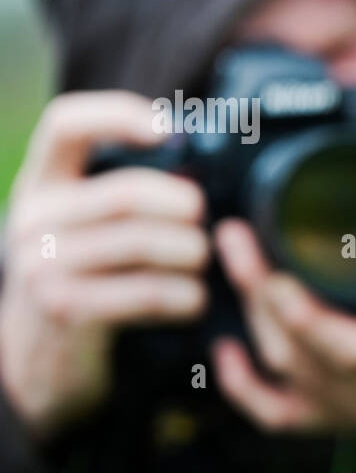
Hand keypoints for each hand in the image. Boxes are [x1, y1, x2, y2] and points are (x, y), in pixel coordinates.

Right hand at [0, 92, 207, 435]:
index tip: (168, 128)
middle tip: (204, 221)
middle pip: (129, 192)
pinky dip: (185, 296)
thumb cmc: (89, 277)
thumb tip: (202, 160)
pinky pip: (147, 292)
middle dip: (185, 206)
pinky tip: (193, 300)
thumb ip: (127, 193)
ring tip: (201, 262)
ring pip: (144, 242)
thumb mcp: (88, 226)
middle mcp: (34, 217)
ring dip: (192, 253)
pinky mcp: (65, 309)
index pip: (66, 124)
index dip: (119, 114)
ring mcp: (42, 264)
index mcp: (42, 182)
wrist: (41, 358)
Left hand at [211, 218, 355, 433]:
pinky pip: (275, 414)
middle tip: (235, 234)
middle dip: (259, 292)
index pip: (348, 349)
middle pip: (299, 351)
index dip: (304, 317)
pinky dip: (241, 385)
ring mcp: (350, 411)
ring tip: (235, 257)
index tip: (275, 272)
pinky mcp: (334, 419)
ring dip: (252, 315)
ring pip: (282, 367)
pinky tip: (223, 348)